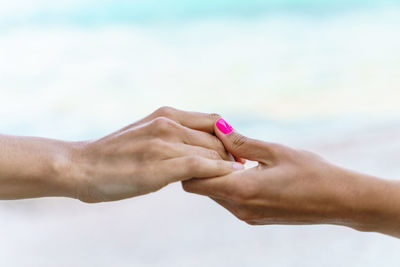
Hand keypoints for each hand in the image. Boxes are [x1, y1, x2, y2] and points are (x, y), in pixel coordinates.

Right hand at [67, 107, 242, 202]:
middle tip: (240, 168)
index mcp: (166, 114)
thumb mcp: (145, 133)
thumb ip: (171, 134)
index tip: (235, 153)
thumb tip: (196, 145)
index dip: (229, 137)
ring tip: (236, 176)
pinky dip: (220, 171)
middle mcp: (167, 124)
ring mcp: (164, 144)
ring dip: (227, 164)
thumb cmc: (114, 154)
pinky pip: (201, 165)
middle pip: (216, 137)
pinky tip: (230, 176)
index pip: (213, 121)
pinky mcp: (160, 165)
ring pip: (212, 151)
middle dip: (231, 154)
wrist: (81, 166)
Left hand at [182, 118, 399, 235]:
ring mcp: (246, 216)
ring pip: (215, 194)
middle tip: (218, 143)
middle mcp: (239, 208)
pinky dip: (229, 183)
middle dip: (203, 166)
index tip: (203, 142)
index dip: (192, 161)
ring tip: (235, 154)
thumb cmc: (311, 172)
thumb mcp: (275, 151)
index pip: (194, 181)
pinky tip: (246, 167)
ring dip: (218, 174)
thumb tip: (218, 127)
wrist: (340, 201)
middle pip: (201, 188)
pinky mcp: (255, 218)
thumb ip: (242, 141)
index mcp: (241, 191)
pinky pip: (230, 200)